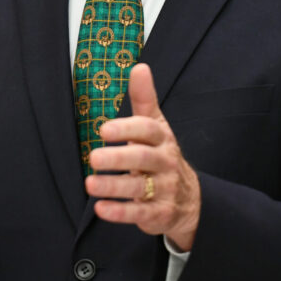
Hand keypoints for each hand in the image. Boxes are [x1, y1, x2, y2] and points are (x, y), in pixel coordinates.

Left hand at [85, 64, 201, 250]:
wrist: (190, 199)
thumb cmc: (162, 155)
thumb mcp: (156, 126)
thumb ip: (144, 99)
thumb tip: (139, 66)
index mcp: (162, 139)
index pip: (147, 130)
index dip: (127, 129)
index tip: (104, 130)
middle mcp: (165, 163)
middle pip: (143, 159)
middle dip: (119, 158)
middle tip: (94, 158)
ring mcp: (164, 189)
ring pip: (139, 188)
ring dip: (113, 186)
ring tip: (90, 184)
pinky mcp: (159, 213)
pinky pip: (139, 213)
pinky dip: (120, 212)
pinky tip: (100, 208)